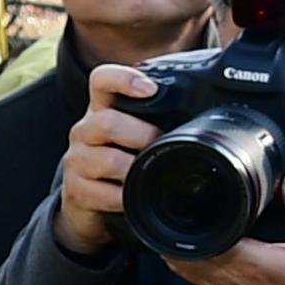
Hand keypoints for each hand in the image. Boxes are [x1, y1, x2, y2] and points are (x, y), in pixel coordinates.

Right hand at [51, 64, 165, 254]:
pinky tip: (132, 196)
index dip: (123, 79)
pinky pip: (105, 193)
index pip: (102, 80)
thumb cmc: (120, 162)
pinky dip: (126, 197)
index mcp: (102, 109)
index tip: (150, 89)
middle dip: (142, 135)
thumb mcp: (134, 134)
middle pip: (106, 122)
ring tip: (148, 172)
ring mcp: (77, 160)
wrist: (87, 204)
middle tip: (160, 144)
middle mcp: (85, 130)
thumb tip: (209, 111)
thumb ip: (158, 119)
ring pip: (108, 160)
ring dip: (135, 168)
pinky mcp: (75, 189)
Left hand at [160, 175, 284, 284]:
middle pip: (187, 252)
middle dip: (183, 227)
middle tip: (187, 202)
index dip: (197, 217)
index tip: (197, 197)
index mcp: (257, 265)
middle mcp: (234, 280)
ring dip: (182, 244)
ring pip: (185, 266)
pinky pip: (194, 276)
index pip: (209, 238)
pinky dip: (189, 258)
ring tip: (188, 218)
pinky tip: (199, 241)